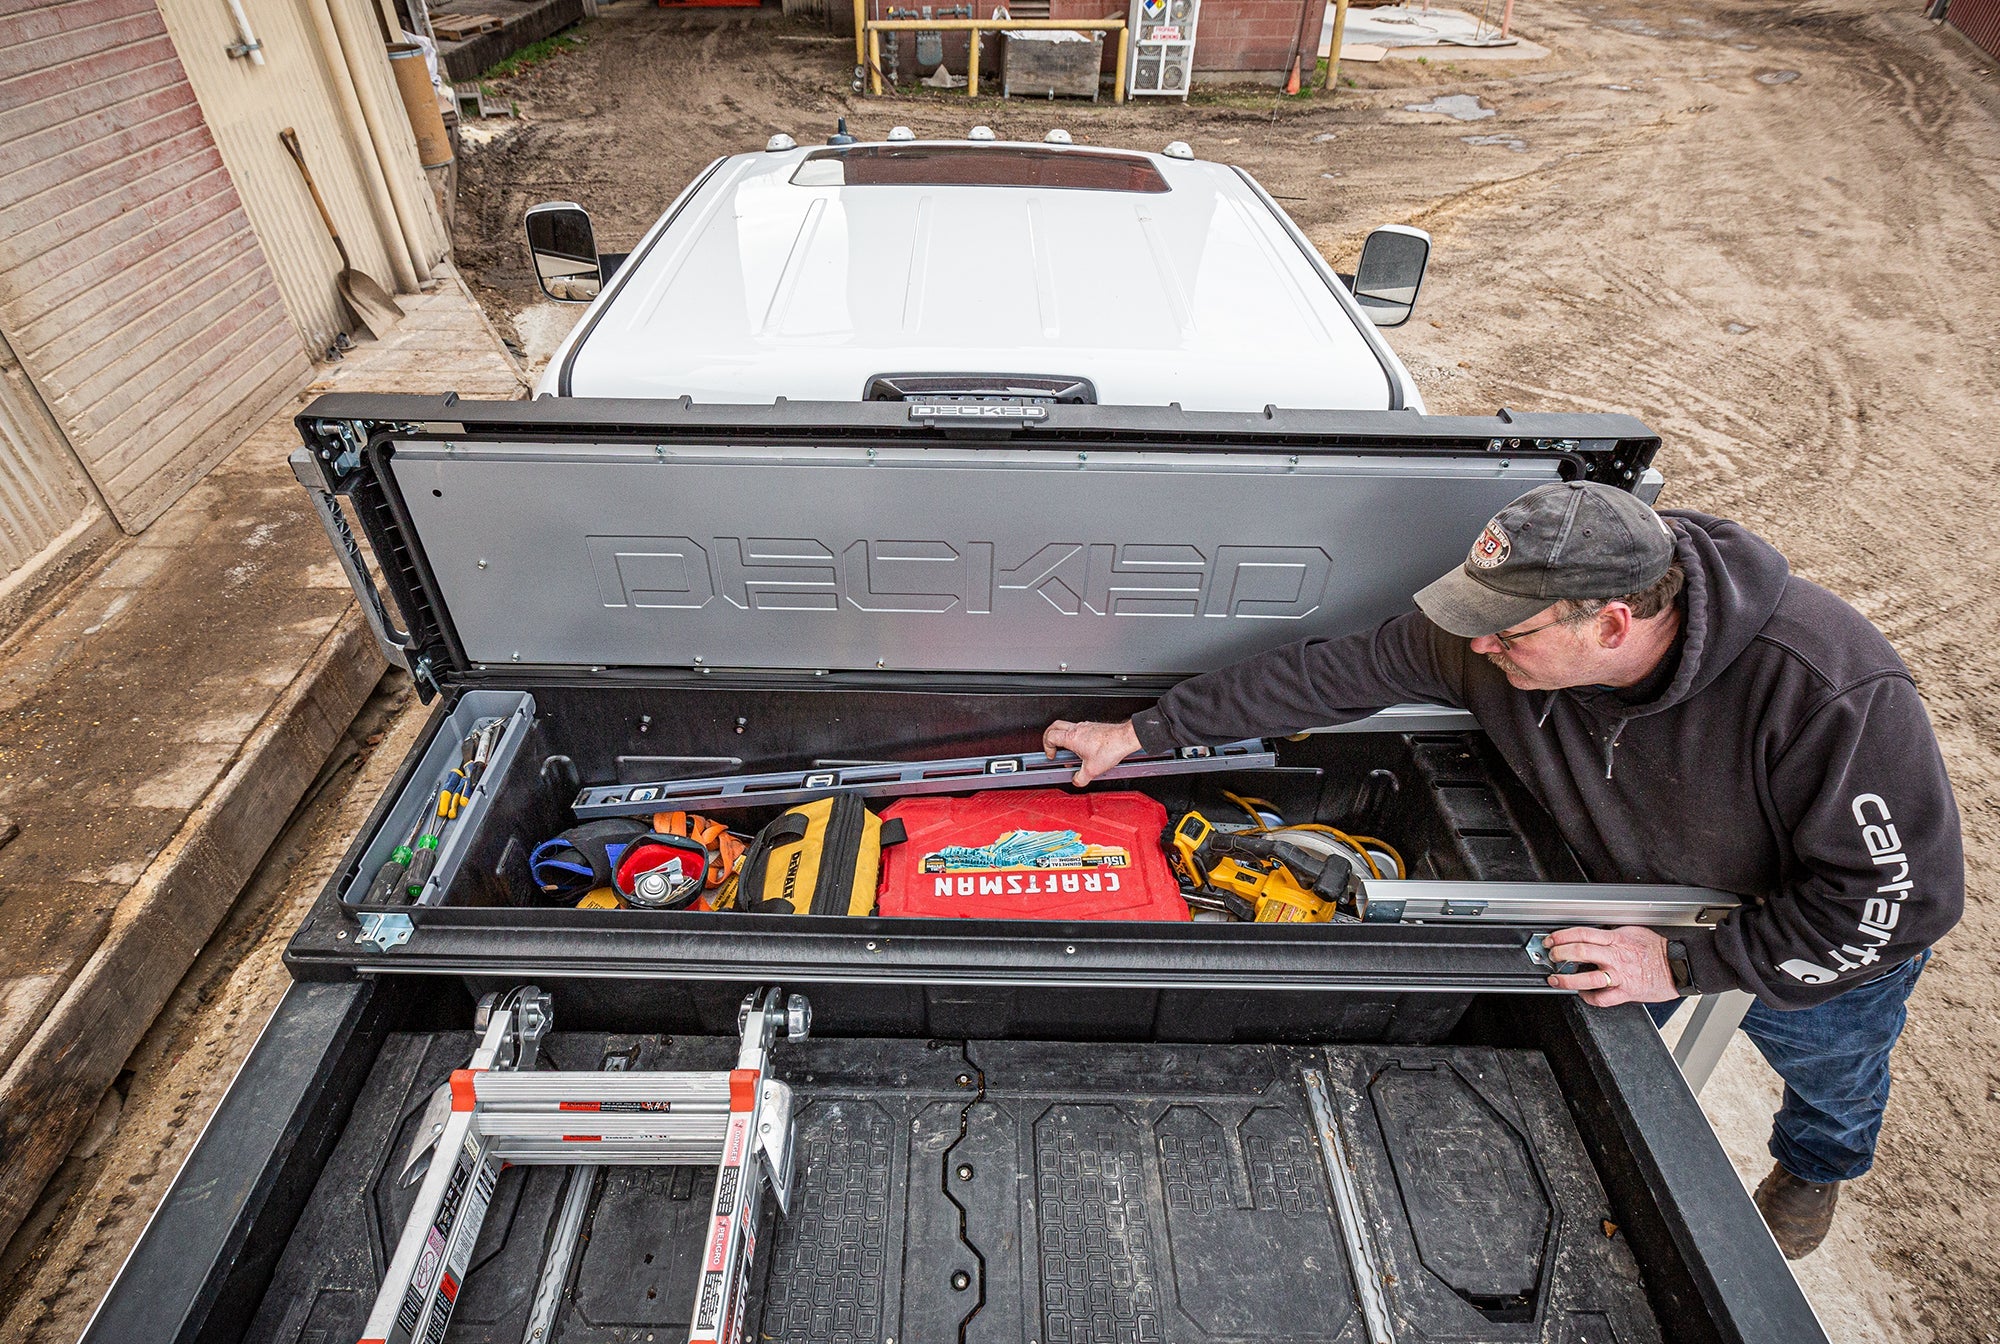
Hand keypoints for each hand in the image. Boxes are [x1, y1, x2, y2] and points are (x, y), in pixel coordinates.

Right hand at [1042, 719, 1141, 785]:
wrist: (1125, 739)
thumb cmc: (1111, 748)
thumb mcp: (1092, 770)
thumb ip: (1080, 778)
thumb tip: (1076, 781)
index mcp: (1072, 737)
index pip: (1050, 737)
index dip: (1047, 747)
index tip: (1052, 756)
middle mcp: (1077, 729)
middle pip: (1054, 726)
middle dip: (1049, 737)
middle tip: (1052, 748)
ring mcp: (1086, 726)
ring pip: (1067, 727)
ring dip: (1064, 738)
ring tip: (1070, 752)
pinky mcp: (1093, 727)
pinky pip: (1079, 730)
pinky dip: (1076, 738)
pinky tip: (1084, 750)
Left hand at [1545, 926, 1677, 1005]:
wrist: (1679, 965)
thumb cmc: (1658, 949)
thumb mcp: (1633, 931)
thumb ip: (1612, 932)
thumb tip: (1595, 930)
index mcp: (1616, 939)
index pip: (1582, 934)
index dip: (1562, 936)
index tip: (1552, 940)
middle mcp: (1615, 956)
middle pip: (1580, 952)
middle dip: (1560, 954)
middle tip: (1551, 956)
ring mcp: (1620, 975)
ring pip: (1588, 978)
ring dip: (1567, 979)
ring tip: (1556, 979)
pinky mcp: (1626, 992)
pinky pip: (1603, 998)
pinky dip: (1589, 998)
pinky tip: (1583, 994)